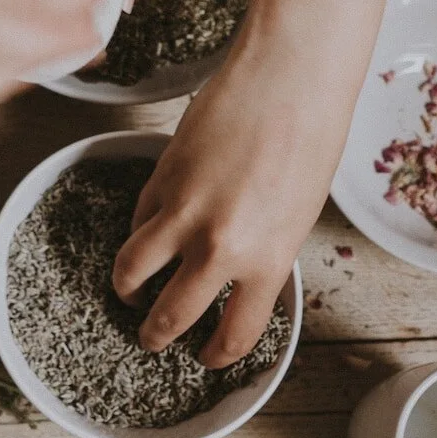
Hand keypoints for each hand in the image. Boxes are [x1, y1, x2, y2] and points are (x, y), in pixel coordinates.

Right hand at [112, 40, 344, 365]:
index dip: (216, 356)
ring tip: (131, 292)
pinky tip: (147, 234)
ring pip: (132, 272)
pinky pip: (136, 221)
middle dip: (157, 335)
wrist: (288, 80)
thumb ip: (262, 257)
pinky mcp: (160, 178)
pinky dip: (137, 233)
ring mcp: (184, 213)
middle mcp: (221, 246)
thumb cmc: (308, 140)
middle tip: (152, 338)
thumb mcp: (296, 218)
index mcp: (268, 262)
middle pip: (172, 316)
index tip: (206, 357)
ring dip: (127, 290)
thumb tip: (230, 281)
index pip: (234, 335)